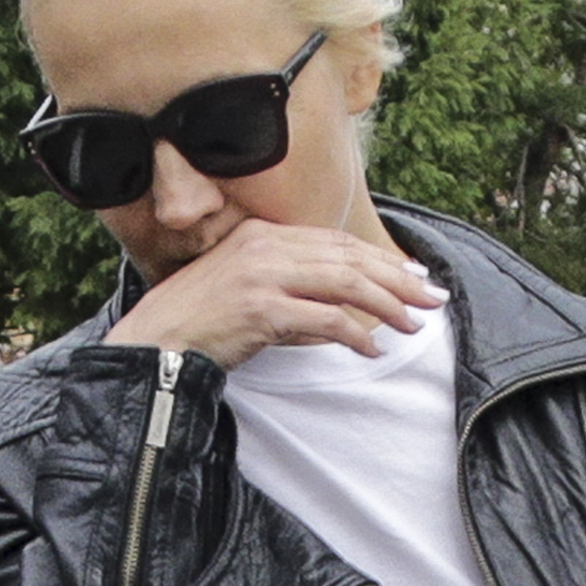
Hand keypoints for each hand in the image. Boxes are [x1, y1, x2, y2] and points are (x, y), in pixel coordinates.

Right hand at [117, 221, 447, 365]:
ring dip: (387, 305)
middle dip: (397, 278)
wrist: (153, 344)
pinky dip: (354, 336)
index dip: (380, 258)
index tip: (414, 274)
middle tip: (432, 297)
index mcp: (261, 235)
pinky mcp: (260, 308)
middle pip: (348, 258)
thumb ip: (290, 293)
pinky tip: (372, 350)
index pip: (335, 242)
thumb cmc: (197, 324)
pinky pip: (324, 320)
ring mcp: (262, 275)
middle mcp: (264, 246)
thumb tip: (343, 316)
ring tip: (413, 325)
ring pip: (345, 283)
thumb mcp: (245, 292)